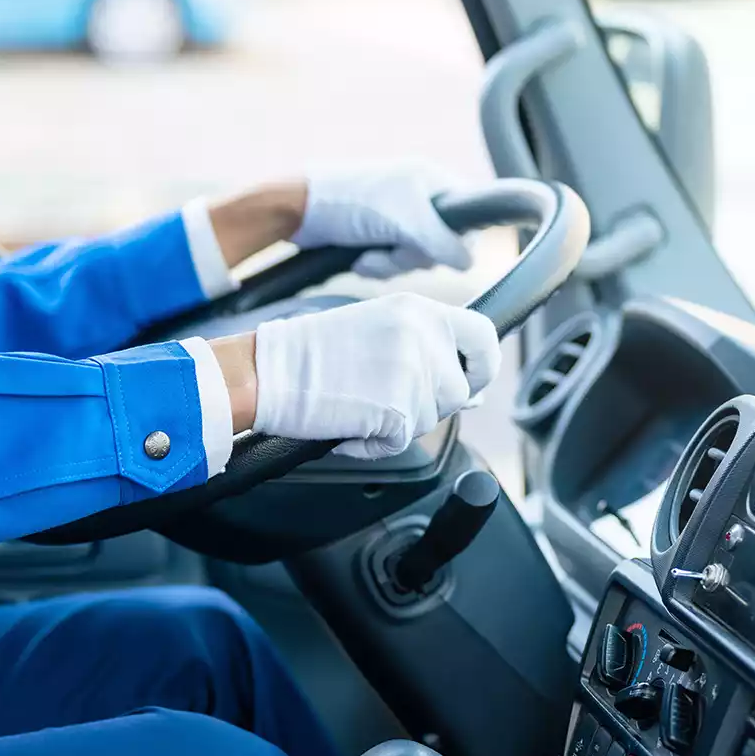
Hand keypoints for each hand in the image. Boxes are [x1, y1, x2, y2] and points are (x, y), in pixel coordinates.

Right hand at [251, 293, 501, 458]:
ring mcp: (414, 373)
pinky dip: (375, 444)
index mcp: (420, 310)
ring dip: (398, 424)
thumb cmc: (311, 354)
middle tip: (382, 395)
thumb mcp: (379, 332)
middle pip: (458, 390)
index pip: (484, 335)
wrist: (270, 371)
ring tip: (358, 403)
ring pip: (431, 418)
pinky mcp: (399, 410)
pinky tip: (349, 423)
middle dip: (428, 403)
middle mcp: (423, 336)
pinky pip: (402, 443)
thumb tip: (472, 391)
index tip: (471, 380)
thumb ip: (427, 352)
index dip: (482, 365)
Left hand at [291, 164, 472, 278]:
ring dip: (390, 264)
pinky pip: (392, 264)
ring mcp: (396, 220)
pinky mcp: (375, 238)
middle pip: (440, 246)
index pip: (466, 217)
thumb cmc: (353, 203)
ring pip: (414, 260)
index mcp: (430, 182)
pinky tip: (358, 258)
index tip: (434, 249)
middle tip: (393, 249)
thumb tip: (468, 262)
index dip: (455, 241)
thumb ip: (443, 242)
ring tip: (367, 255)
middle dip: (411, 257)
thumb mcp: (406, 221)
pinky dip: (376, 266)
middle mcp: (417, 200)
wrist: (299, 211)